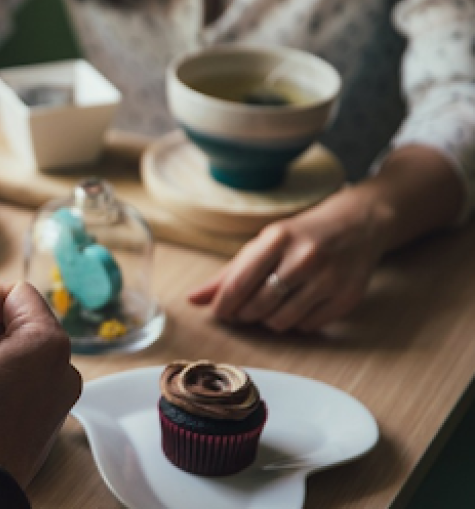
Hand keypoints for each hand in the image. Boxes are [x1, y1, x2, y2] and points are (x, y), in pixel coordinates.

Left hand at [188, 189, 392, 332]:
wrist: (358, 225)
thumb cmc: (301, 236)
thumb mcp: (264, 244)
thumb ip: (228, 273)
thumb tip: (193, 299)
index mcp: (279, 239)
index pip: (239, 282)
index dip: (223, 304)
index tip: (219, 312)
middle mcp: (306, 257)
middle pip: (258, 306)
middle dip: (244, 314)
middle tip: (244, 309)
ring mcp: (330, 279)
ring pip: (281, 321)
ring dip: (268, 321)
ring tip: (270, 306)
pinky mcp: (347, 298)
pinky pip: (307, 327)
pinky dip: (295, 323)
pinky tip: (297, 305)